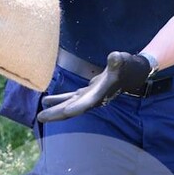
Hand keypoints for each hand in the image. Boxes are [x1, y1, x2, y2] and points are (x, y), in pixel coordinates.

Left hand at [37, 51, 151, 121]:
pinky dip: (60, 100)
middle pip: (74, 108)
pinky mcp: (88, 92)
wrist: (133, 72)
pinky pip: (71, 98)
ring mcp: (90, 96)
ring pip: (70, 105)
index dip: (76, 107)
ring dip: (56, 109)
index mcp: (101, 94)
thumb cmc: (128, 67)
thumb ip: (117, 61)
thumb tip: (114, 57)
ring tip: (40, 114)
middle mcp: (94, 99)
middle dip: (58, 113)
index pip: (87, 102)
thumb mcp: (123, 62)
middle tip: (41, 117)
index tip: (64, 112)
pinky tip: (47, 100)